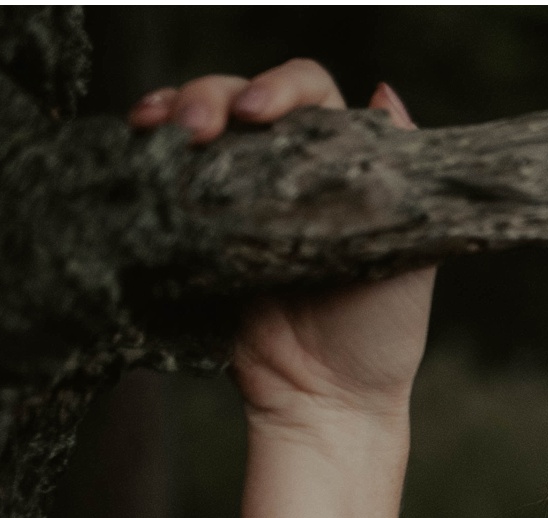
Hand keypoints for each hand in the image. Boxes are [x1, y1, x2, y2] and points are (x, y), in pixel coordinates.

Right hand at [129, 60, 435, 428]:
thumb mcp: (411, 254)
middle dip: (213, 96)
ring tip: (162, 126)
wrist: (326, 400)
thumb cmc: (378, 335)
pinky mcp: (195, 233)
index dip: (282, 87)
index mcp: (340, 167)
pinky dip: (146, 151)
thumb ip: (402, 182)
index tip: (260, 111)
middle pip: (241, 99)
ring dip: (174, 111)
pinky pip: (165, 177)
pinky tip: (136, 140)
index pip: (311, 96)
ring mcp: (235, 200)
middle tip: (201, 127)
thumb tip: (385, 95)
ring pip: (197, 127)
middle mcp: (286, 173)